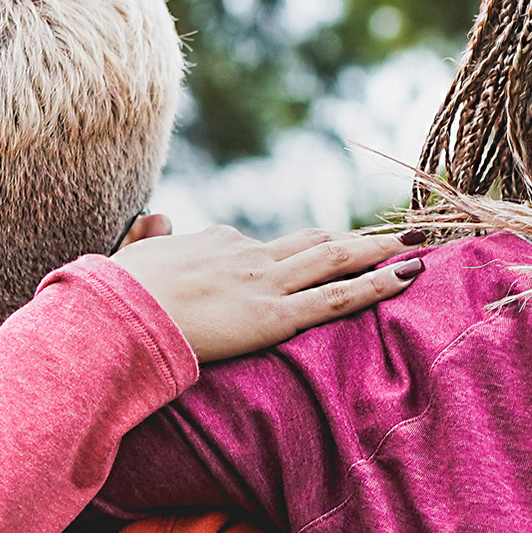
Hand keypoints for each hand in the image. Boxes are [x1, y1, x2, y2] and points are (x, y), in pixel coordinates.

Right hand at [110, 226, 425, 362]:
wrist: (112, 315)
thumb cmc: (112, 296)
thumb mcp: (131, 257)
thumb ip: (149, 236)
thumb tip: (157, 216)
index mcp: (216, 241)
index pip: (266, 247)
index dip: (300, 253)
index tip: (328, 251)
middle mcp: (248, 253)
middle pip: (315, 241)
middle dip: (359, 239)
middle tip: (398, 232)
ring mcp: (264, 283)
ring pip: (336, 258)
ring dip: (381, 250)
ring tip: (419, 244)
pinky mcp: (273, 317)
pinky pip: (336, 298)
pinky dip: (376, 285)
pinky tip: (408, 275)